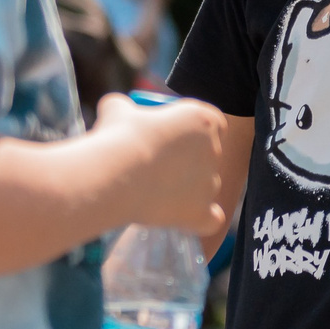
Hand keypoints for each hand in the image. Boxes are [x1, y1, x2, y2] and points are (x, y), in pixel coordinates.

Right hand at [91, 92, 226, 236]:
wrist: (115, 174)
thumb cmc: (118, 137)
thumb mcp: (117, 110)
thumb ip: (126, 109)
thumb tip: (119, 111)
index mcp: (203, 120)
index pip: (210, 124)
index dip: (191, 132)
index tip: (169, 138)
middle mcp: (214, 150)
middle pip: (207, 156)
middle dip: (186, 162)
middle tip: (156, 166)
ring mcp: (210, 183)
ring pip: (205, 187)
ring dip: (186, 190)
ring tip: (152, 191)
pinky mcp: (200, 211)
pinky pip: (212, 219)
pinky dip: (199, 219)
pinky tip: (181, 216)